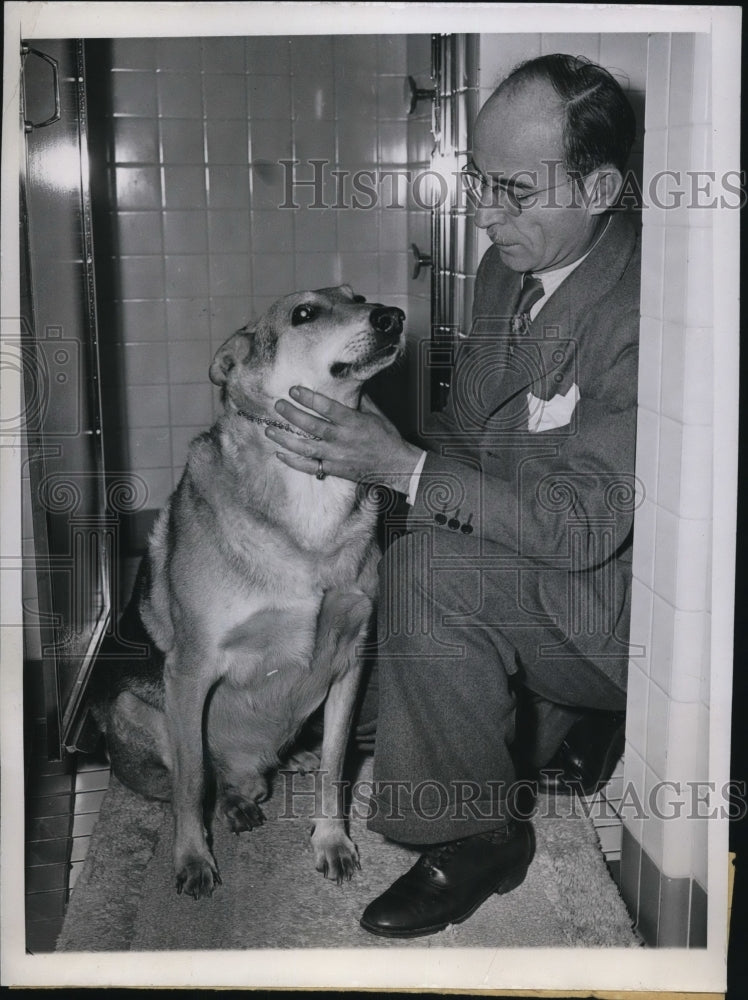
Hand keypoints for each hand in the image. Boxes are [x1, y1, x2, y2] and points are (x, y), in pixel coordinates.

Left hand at [267, 386, 423, 493]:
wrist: (396, 466)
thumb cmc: (386, 437)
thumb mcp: (374, 414)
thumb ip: (357, 399)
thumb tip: (343, 382)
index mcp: (353, 422)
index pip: (327, 408)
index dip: (309, 398)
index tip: (294, 389)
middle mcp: (342, 439)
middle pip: (312, 426)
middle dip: (292, 415)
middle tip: (277, 405)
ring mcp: (336, 456)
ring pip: (306, 447)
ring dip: (286, 439)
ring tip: (269, 430)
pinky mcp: (334, 470)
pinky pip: (309, 466)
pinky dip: (293, 461)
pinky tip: (280, 453)